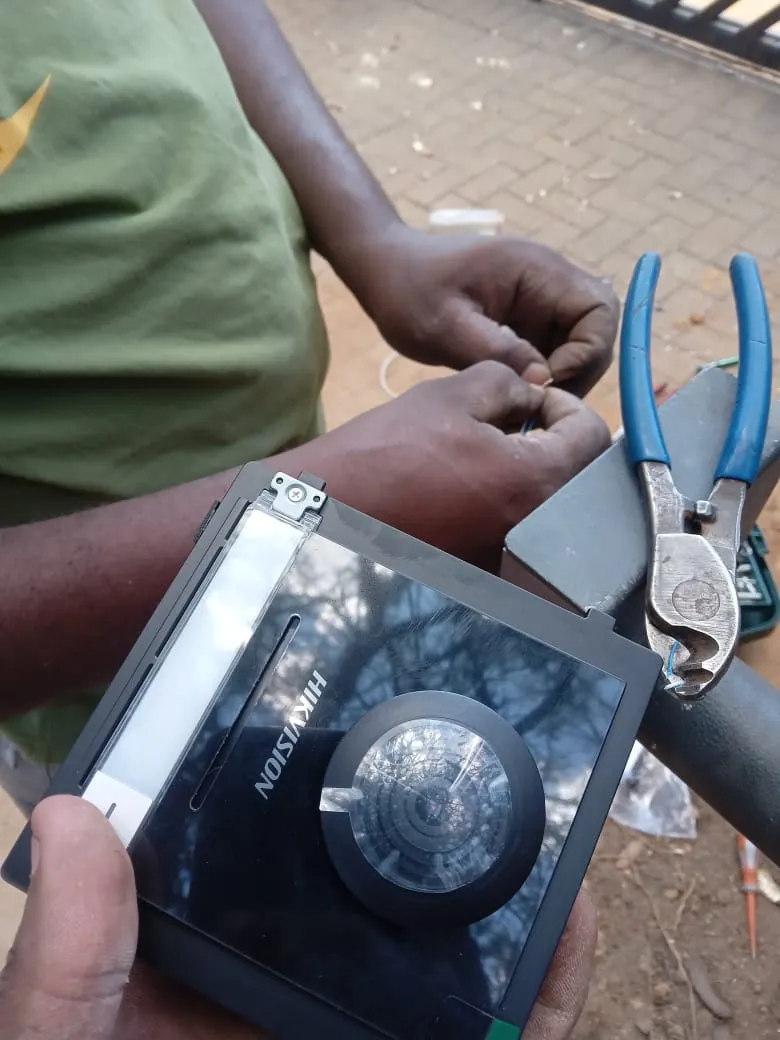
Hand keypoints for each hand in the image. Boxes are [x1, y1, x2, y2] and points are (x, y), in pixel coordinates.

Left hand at [0, 794, 594, 1038]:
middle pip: (384, 887)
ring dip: (504, 876)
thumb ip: (72, 953)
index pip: (275, 852)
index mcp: (229, 952)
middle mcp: (315, 977)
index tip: (338, 713)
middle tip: (463, 738)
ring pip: (461, 944)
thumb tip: (67, 814)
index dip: (306, 785)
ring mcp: (387, 1025)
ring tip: (533, 794)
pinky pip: (518, 1022)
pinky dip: (556, 969)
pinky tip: (568, 903)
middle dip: (428, 818)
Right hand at [280, 360, 609, 568]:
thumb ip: (509, 384)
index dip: (565, 406)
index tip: (533, 400)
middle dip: (554, 441)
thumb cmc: (387, 452)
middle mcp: (536, 529)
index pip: (591, 435)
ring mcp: (511, 558)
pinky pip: (518, 533)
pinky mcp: (485, 572)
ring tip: (489, 452)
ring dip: (533, 473)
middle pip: (577, 476)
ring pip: (549, 506)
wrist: (330, 512)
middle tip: (515, 421)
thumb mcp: (452, 396)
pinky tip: (471, 487)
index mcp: (537, 482)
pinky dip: (509, 506)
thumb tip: (531, 395)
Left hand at [360, 226, 618, 397]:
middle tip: (539, 405)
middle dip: (578, 371)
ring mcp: (538, 302)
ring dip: (561, 378)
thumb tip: (541, 381)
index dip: (587, 352)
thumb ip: (495, 350)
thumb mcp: (444, 325)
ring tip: (524, 406)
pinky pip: (552, 351)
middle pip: (597, 331)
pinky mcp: (525, 321)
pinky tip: (515, 398)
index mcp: (538, 270)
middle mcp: (548, 282)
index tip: (546, 383)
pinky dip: (542, 377)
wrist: (385, 270)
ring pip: (578, 346)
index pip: (600, 310)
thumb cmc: (407, 289)